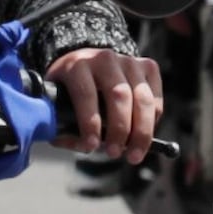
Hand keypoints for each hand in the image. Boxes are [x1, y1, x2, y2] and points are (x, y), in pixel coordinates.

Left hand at [52, 45, 161, 163]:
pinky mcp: (148, 67)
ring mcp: (129, 61)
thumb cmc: (70, 91)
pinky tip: (142, 138)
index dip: (90, 122)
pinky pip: (155, 100)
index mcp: (76, 65)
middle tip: (114, 153)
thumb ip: (62, 126)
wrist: (88, 64)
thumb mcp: (57, 103)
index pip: (86, 93)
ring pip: (142, 99)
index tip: (91, 146)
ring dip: (141, 131)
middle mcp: (105, 59)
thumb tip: (85, 145)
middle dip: (119, 129)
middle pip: (119, 95)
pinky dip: (152, 122)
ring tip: (134, 154)